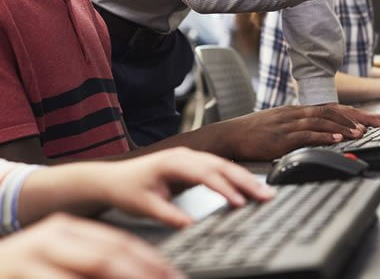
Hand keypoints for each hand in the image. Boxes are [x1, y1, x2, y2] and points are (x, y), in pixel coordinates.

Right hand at [0, 213, 182, 278]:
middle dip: (144, 273)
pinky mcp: (22, 275)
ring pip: (92, 268)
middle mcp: (52, 238)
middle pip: (109, 255)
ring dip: (124, 278)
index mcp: (65, 229)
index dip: (150, 261)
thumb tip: (136, 271)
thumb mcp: (53, 258)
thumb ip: (88, 263)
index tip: (173, 276)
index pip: (118, 242)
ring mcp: (34, 257)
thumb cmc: (16, 272)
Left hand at [99, 148, 274, 227]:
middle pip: (221, 165)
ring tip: (265, 193)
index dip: (224, 188)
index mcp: (173, 161)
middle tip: (266, 195)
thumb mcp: (145, 205)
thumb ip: (167, 214)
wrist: (113, 178)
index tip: (239, 203)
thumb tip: (189, 225)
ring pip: (224, 164)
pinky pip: (219, 168)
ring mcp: (190, 157)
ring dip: (245, 178)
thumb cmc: (127, 188)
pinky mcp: (193, 164)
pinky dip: (236, 178)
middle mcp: (185, 155)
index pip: (205, 173)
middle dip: (245, 180)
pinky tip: (249, 188)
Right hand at [214, 104, 379, 160]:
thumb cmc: (254, 133)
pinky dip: (324, 135)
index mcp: (299, 110)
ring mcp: (289, 123)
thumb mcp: (281, 125)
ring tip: (363, 131)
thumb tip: (326, 134)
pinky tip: (337, 137)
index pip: (335, 108)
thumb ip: (302, 128)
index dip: (359, 113)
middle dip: (362, 117)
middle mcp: (297, 113)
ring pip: (323, 120)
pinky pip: (307, 134)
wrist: (229, 135)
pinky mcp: (282, 137)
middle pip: (335, 110)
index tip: (379, 119)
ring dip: (345, 125)